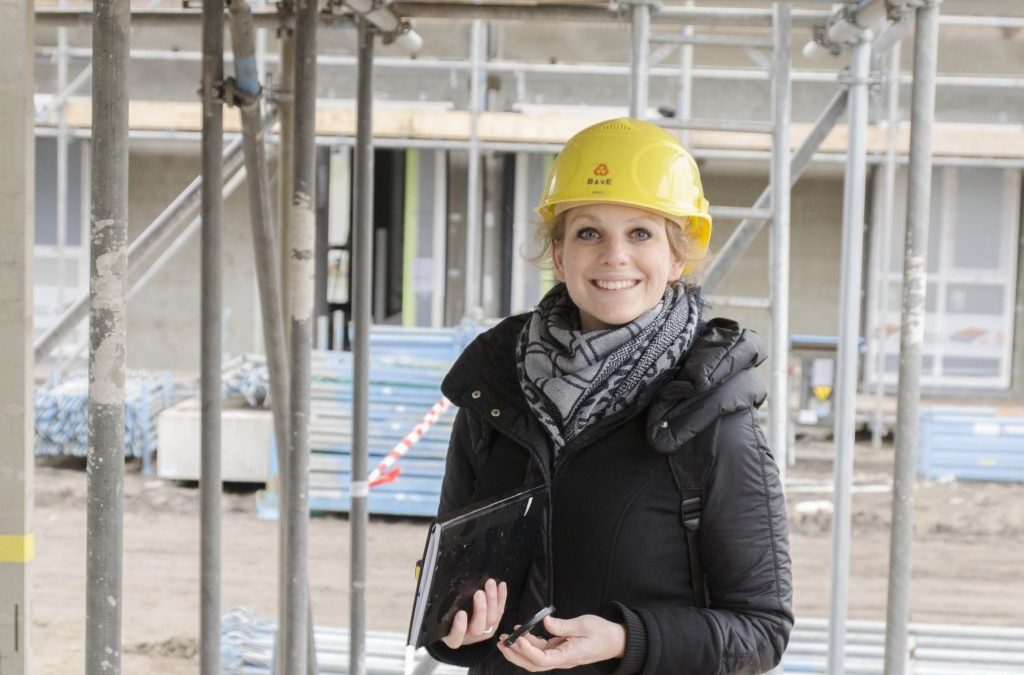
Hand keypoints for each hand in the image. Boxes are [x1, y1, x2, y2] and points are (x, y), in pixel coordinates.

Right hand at [441, 579, 507, 648]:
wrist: (456, 622)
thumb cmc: (445, 617)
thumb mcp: (441, 616)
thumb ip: (444, 609)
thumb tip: (444, 591)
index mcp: (453, 638)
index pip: (455, 637)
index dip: (459, 627)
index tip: (461, 613)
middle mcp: (469, 637)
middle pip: (477, 628)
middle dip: (480, 609)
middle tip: (479, 593)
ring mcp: (483, 632)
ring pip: (491, 620)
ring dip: (492, 600)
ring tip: (490, 584)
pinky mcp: (493, 624)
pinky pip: (499, 612)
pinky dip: (501, 598)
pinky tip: (501, 585)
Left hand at [496, 614, 625, 670]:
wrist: (615, 641)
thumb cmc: (602, 633)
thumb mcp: (584, 625)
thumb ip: (563, 625)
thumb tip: (545, 621)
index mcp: (567, 656)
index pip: (542, 659)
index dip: (526, 650)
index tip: (517, 638)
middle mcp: (561, 659)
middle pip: (533, 664)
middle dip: (515, 655)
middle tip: (501, 643)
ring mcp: (560, 656)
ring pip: (534, 658)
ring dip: (519, 649)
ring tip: (505, 638)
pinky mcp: (560, 650)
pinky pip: (541, 650)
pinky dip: (529, 643)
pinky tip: (521, 632)